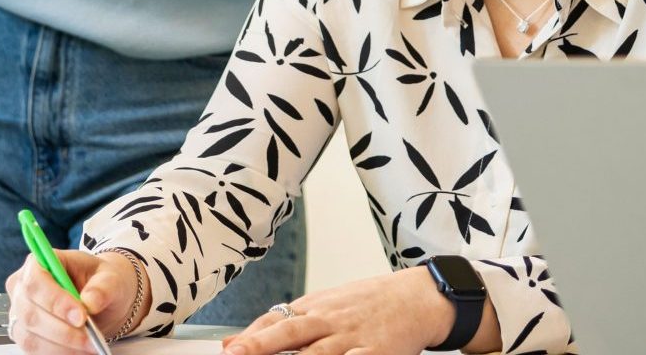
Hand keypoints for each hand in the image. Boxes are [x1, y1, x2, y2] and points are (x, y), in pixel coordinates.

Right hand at [4, 250, 139, 353]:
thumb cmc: (100, 282)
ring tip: (89, 346)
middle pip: (30, 314)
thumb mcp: (110, 277)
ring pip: (30, 337)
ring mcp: (20, 314)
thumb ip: (103, 287)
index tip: (81, 316)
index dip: (55, 301)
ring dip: (62, 347)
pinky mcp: (25, 335)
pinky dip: (58, 353)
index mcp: (38, 264)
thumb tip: (90, 301)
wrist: (100, 300)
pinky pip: (34, 351)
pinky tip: (78, 351)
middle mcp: (22, 288)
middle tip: (91, 338)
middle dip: (63, 331)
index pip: (35, 282)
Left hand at [224, 267, 490, 354]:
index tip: (228, 350)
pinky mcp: (376, 354)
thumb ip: (281, 323)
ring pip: (320, 353)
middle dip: (261, 346)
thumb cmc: (367, 304)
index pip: (274, 320)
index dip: (250, 336)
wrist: (417, 297)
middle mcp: (330, 321)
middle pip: (291, 332)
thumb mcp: (323, 305)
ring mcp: (353, 338)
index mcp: (314, 307)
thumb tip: (231, 342)